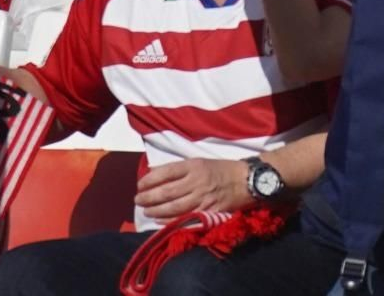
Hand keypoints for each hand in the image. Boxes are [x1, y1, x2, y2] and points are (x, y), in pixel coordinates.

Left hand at [134, 157, 251, 218]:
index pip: (166, 172)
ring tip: (146, 211)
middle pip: (166, 191)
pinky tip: (159, 221)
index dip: (149, 180)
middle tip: (137, 200)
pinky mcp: (207, 212)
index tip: (139, 185)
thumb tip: (153, 173)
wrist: (246, 181)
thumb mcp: (201, 162)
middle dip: (148, 197)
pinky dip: (169, 221)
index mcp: (195, 165)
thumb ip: (179, 169)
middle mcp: (197, 181)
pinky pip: (184, 218)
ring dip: (156, 211)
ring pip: (173, 207)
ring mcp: (202, 198)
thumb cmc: (221, 170)